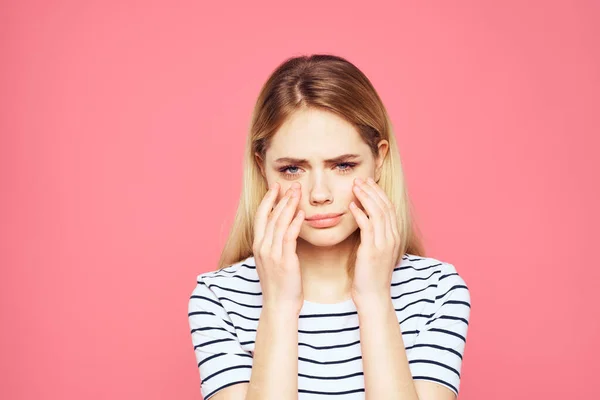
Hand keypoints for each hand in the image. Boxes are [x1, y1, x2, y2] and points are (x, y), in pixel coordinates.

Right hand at [253, 181, 304, 314]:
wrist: (279, 305)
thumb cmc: (280, 285)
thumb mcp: (273, 262)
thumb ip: (275, 245)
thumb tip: (283, 231)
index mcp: (258, 246)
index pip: (261, 216)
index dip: (268, 199)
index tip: (276, 186)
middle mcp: (262, 247)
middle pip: (271, 216)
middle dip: (281, 198)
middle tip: (292, 184)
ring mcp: (272, 254)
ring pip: (279, 223)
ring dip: (289, 205)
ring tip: (297, 192)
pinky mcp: (284, 261)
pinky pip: (289, 237)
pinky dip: (295, 223)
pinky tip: (302, 213)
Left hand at [348, 177, 401, 301]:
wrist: (373, 296)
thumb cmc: (370, 275)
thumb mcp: (374, 251)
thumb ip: (372, 236)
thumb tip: (363, 220)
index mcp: (393, 236)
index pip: (388, 208)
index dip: (378, 193)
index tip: (368, 183)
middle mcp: (391, 238)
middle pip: (384, 206)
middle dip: (372, 190)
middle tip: (360, 179)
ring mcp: (383, 244)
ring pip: (377, 213)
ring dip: (366, 197)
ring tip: (355, 186)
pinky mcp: (372, 250)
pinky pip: (367, 227)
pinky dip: (360, 214)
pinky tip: (351, 206)